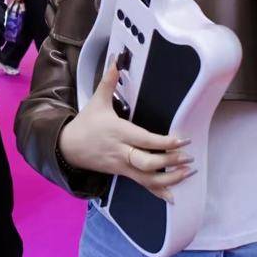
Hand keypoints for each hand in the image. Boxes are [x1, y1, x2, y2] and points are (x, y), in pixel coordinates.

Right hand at [57, 64, 193, 201]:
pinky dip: (158, 192)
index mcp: (118, 132)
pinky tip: (173, 196)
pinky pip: (142, 185)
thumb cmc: (86, 124)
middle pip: (147, 162)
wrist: (68, 148)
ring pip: (147, 178)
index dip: (163, 142)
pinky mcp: (122, 174)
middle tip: (188, 158)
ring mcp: (122, 165)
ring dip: (169, 179)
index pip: (144, 139)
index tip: (181, 140)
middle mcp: (121, 151)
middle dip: (169, 162)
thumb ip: (109, 81)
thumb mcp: (97, 101)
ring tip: (187, 172)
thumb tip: (116, 60)